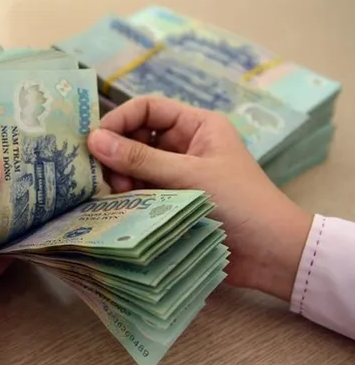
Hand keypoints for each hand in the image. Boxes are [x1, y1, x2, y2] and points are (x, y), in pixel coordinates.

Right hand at [87, 96, 312, 301]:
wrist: (271, 256)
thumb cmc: (240, 203)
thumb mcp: (188, 176)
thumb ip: (140, 159)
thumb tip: (93, 139)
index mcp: (196, 126)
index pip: (147, 109)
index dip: (119, 120)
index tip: (95, 141)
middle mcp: (183, 146)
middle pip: (136, 137)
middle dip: (119, 153)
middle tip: (110, 177)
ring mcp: (176, 175)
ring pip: (134, 167)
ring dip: (122, 178)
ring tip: (122, 195)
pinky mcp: (170, 202)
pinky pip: (140, 192)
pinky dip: (128, 198)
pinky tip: (121, 208)